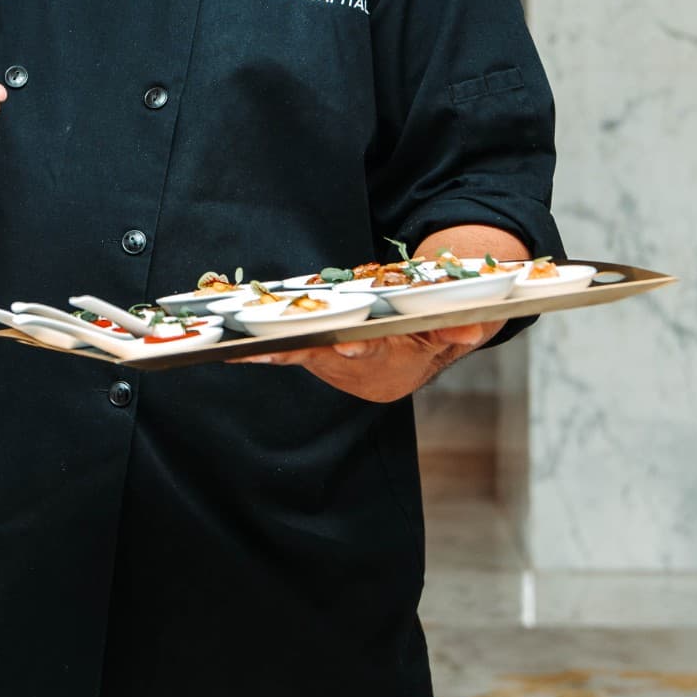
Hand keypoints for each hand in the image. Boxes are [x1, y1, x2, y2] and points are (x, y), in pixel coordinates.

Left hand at [233, 321, 504, 402]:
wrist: (417, 349)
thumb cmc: (439, 328)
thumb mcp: (456, 328)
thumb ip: (458, 330)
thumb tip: (468, 328)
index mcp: (397, 362)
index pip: (379, 353)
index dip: (362, 349)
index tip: (348, 344)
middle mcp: (361, 368)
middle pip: (327, 358)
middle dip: (299, 351)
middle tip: (262, 345)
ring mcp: (334, 363)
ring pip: (299, 354)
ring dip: (269, 351)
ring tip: (236, 347)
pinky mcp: (314, 355)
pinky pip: (284, 349)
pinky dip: (259, 348)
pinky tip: (228, 347)